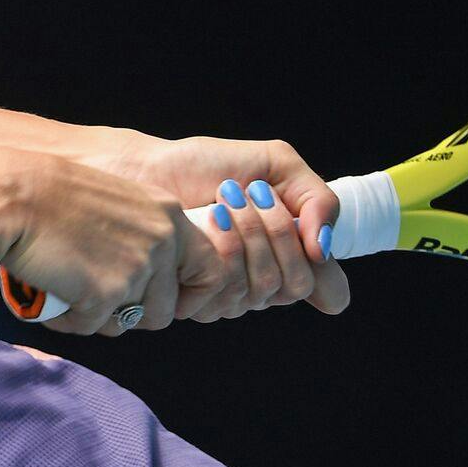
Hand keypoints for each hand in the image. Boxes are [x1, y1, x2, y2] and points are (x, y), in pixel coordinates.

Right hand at [0, 147, 219, 334]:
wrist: (7, 198)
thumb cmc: (44, 195)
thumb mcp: (112, 200)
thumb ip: (139, 232)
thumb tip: (146, 276)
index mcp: (166, 214)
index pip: (210, 269)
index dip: (189, 295)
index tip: (167, 303)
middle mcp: (161, 241)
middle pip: (165, 309)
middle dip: (131, 314)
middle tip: (96, 300)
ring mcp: (135, 269)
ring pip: (128, 323)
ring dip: (98, 318)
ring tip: (68, 296)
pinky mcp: (104, 294)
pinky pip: (90, 327)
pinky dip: (68, 320)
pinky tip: (49, 298)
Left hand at [75, 131, 350, 320]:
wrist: (142, 169)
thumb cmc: (203, 166)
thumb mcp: (276, 165)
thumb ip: (318, 199)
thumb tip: (325, 250)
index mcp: (282, 260)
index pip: (325, 290)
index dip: (315, 260)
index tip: (291, 215)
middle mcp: (255, 285)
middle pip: (293, 285)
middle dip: (275, 233)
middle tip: (247, 194)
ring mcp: (221, 297)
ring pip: (258, 291)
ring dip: (246, 235)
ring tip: (221, 201)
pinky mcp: (186, 300)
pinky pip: (223, 294)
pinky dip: (221, 247)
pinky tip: (202, 221)